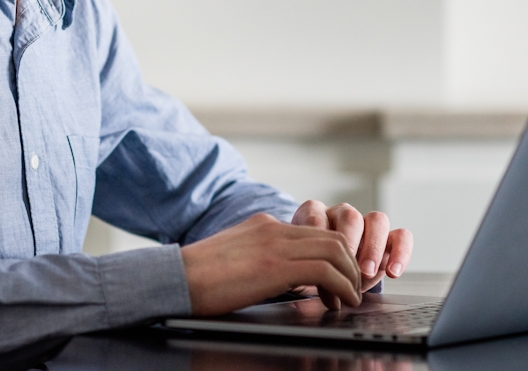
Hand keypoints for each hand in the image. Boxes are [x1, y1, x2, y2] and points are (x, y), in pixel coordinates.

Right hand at [180, 213, 362, 315]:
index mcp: (264, 225)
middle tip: (351, 290)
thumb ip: (260, 259)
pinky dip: (341, 288)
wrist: (176, 279)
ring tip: (349, 300)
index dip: (334, 257)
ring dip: (349, 278)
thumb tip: (280, 280)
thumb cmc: (198, 278)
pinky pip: (325, 271)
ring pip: (335, 250)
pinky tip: (339, 303)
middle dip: (349, 265)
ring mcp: (276, 243)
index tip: (337, 280)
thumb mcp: (236, 258)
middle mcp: (274, 228)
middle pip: (332, 237)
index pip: (314, 232)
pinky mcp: (276, 265)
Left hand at [291, 201, 412, 297]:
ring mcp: (367, 224)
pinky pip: (402, 236)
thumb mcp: (305, 268)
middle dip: (351, 242)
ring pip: (377, 220)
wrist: (326, 271)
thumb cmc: (310, 266)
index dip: (318, 235)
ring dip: (373, 248)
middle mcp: (343, 214)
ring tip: (367, 272)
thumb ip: (310, 274)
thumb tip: (319, 288)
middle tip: (347, 266)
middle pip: (350, 217)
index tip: (317, 257)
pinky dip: (400, 253)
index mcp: (316, 214)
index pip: (316, 216)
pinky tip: (393, 272)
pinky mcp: (389, 238)